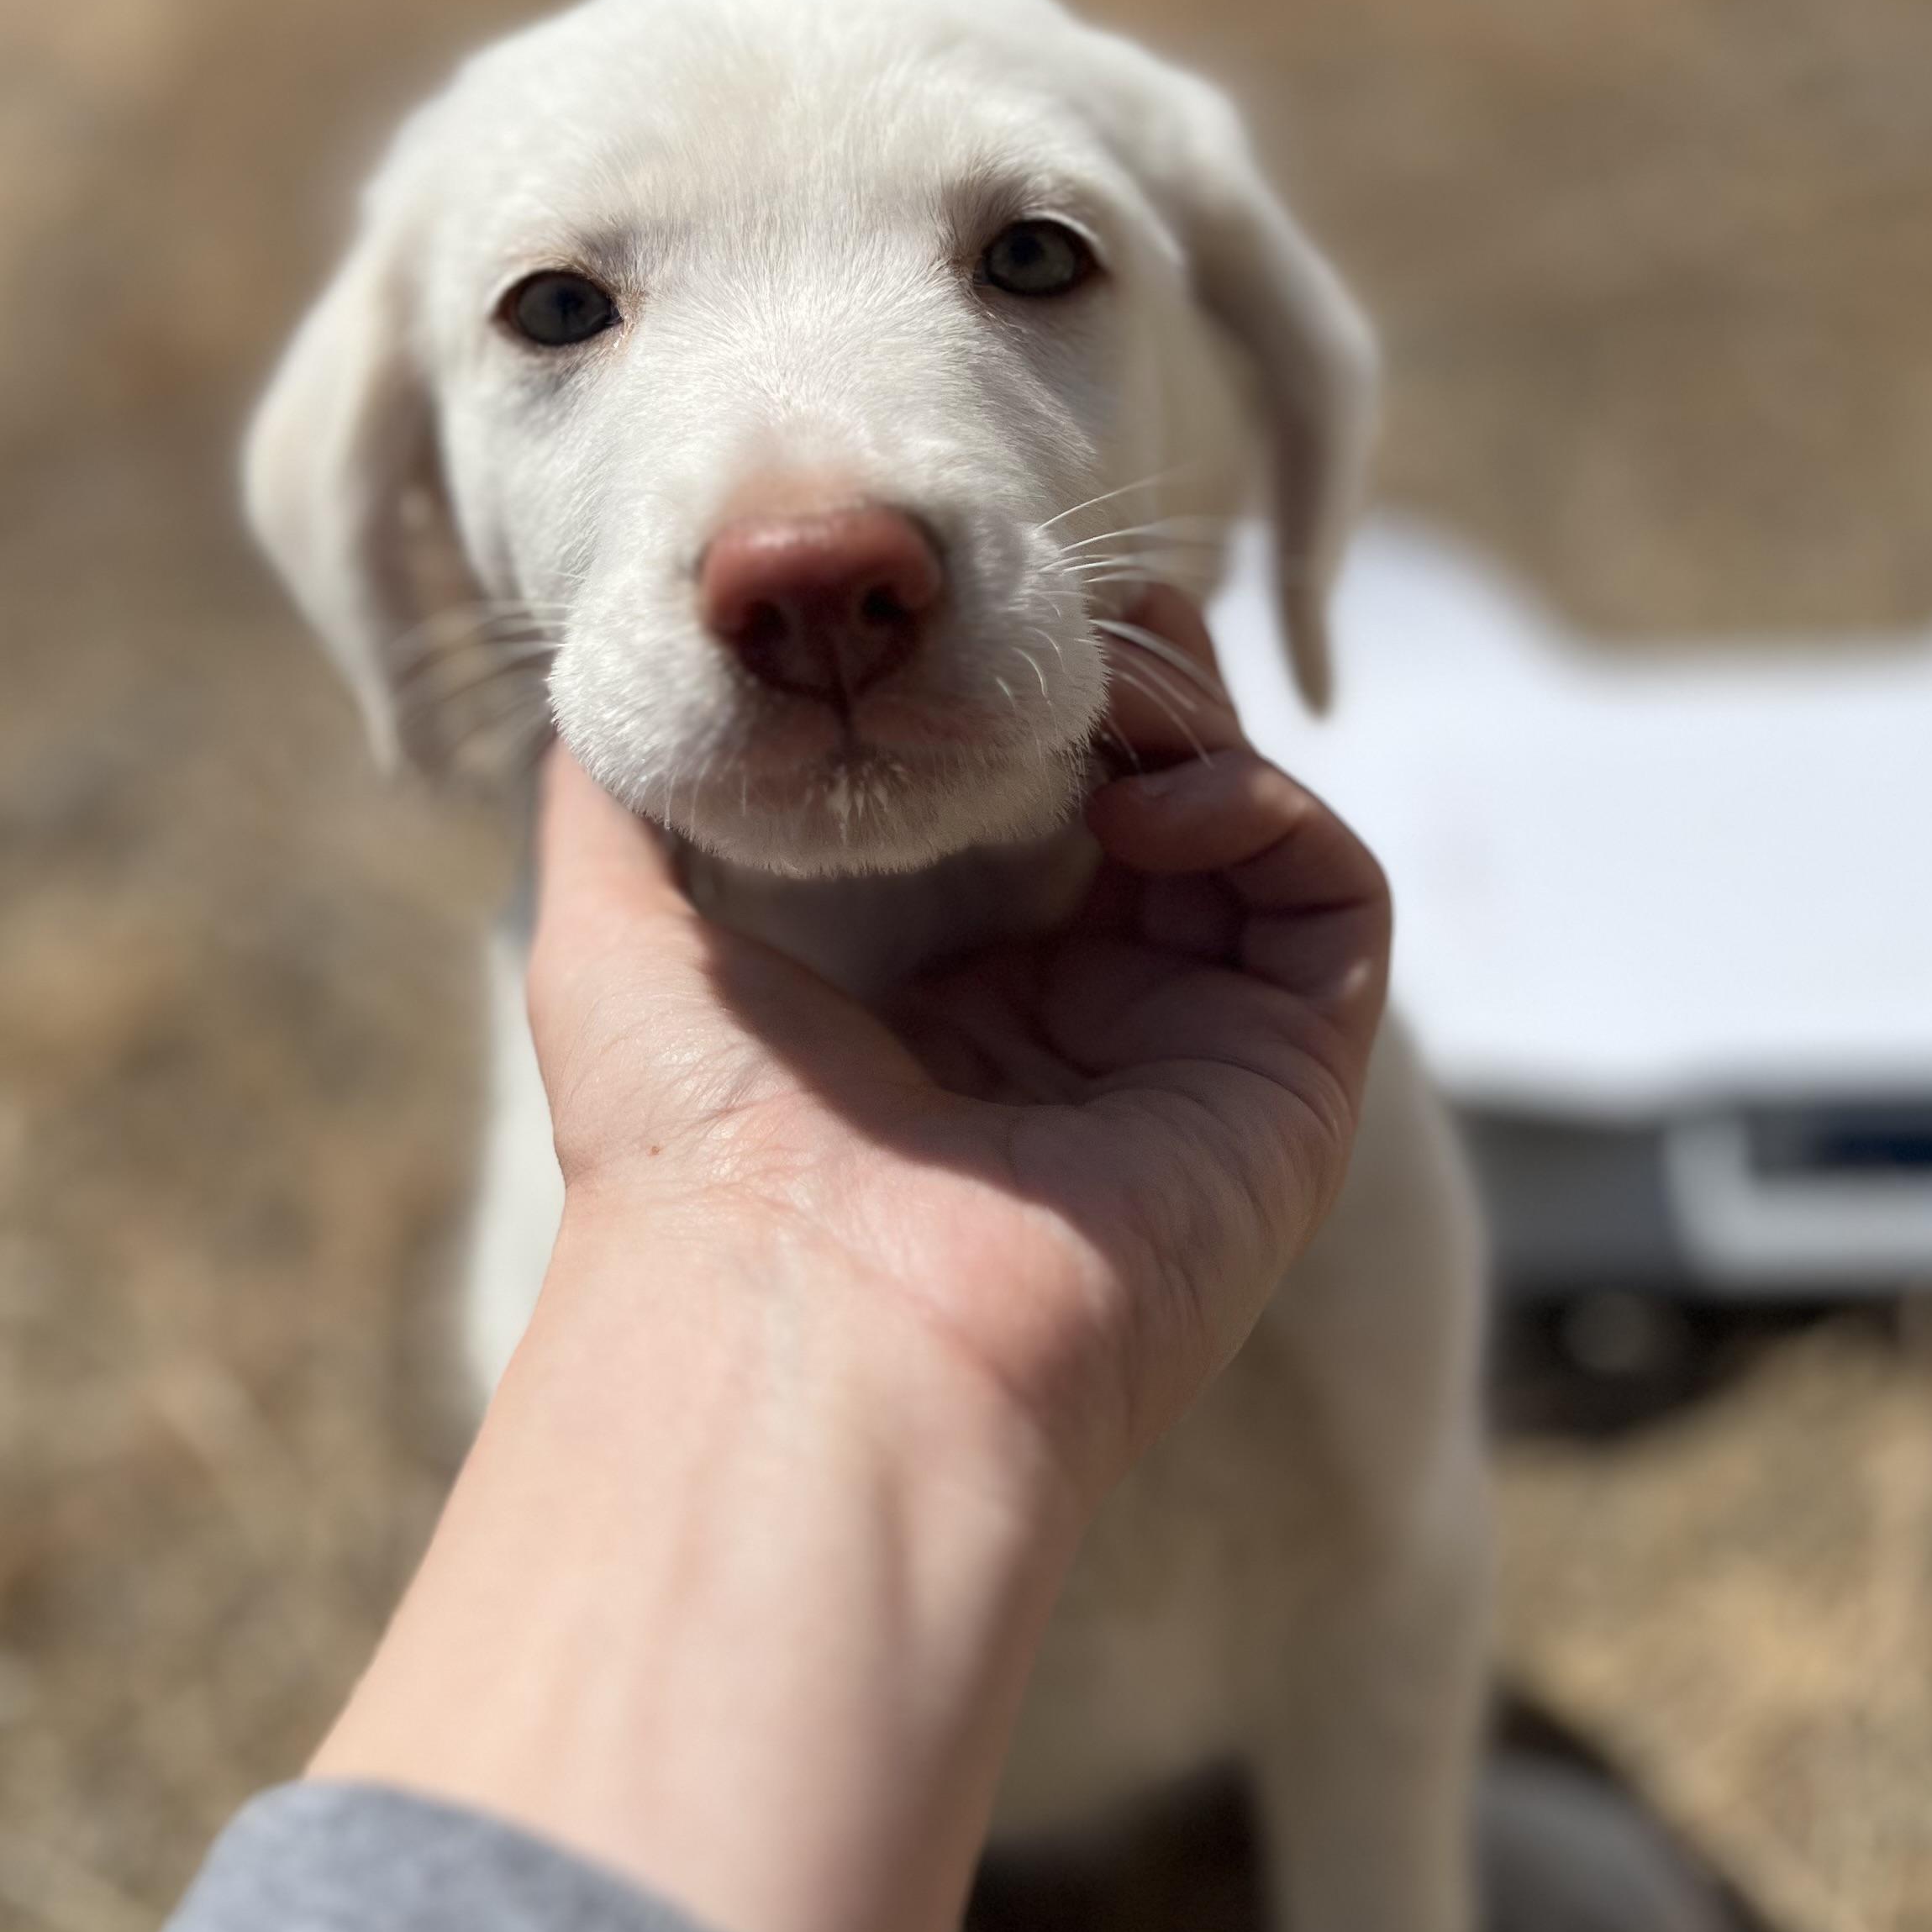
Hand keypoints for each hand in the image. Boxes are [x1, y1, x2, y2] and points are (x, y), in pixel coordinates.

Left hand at [527, 587, 1390, 1502]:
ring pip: (1253, 827)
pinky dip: (1270, 807)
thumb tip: (597, 688)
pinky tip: (1157, 803)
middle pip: (1157, 796)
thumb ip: (611, 801)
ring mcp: (1192, 1054)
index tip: (969, 612)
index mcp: (945, 1003)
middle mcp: (1083, 1027)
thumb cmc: (692, 1149)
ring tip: (1111, 682)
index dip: (1015, 693)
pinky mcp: (1288, 1084)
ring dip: (1196, 722)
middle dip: (1127, 681)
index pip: (1029, 806)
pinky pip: (1333, 900)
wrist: (802, 1327)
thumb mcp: (616, 936)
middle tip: (1073, 603)